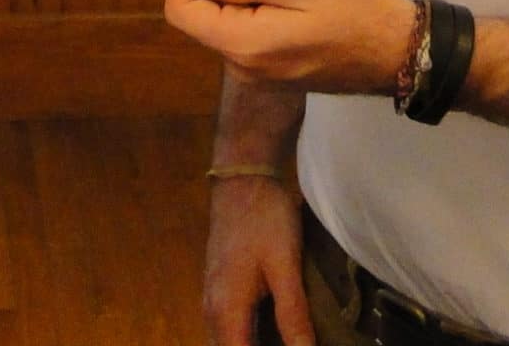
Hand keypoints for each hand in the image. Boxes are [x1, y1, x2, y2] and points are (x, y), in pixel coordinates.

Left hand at [165, 0, 417, 94]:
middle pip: (204, 18)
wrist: (405, 51)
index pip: (182, 12)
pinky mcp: (281, 72)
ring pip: (229, 25)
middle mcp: (244, 68)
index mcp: (243, 46)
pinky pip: (252, 36)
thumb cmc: (355, 6)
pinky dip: (260, 10)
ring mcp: (263, 74)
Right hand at [203, 174, 311, 345]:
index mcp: (227, 310)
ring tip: (289, 337)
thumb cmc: (265, 218)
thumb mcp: (285, 264)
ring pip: (230, 343)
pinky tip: (277, 334)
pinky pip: (231, 330)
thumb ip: (292, 314)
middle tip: (296, 341)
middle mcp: (213, 312)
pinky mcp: (220, 291)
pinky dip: (251, 338)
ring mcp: (213, 300)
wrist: (242, 180)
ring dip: (253, 345)